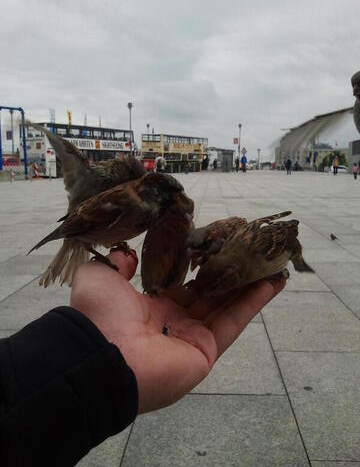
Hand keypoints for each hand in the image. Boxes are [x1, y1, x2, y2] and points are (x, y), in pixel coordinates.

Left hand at [70, 251, 284, 413]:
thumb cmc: (100, 313)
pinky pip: (233, 322)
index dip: (202, 268)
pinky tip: (273, 283)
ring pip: (227, 306)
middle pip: (211, 295)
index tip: (219, 248)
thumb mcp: (100, 276)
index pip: (184, 286)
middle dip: (232, 275)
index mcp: (151, 307)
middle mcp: (174, 323)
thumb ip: (117, 263)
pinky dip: (254, 303)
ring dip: (250, 286)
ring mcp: (192, 339)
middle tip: (253, 253)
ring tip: (272, 264)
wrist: (99, 353)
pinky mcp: (206, 351)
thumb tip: (127, 255)